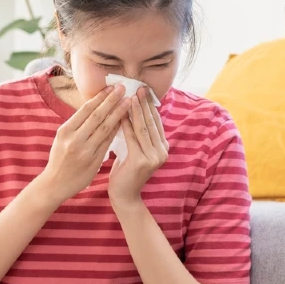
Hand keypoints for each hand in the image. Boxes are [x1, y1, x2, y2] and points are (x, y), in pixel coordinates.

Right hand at [42, 84, 128, 203]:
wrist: (54, 184)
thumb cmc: (59, 159)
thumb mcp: (62, 139)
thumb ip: (76, 125)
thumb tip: (95, 107)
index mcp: (65, 130)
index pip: (86, 110)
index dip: (100, 98)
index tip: (111, 87)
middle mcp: (74, 139)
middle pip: (97, 116)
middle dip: (111, 100)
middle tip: (123, 88)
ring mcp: (85, 151)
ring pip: (105, 128)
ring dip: (118, 113)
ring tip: (128, 102)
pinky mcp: (94, 161)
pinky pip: (108, 142)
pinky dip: (116, 130)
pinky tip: (125, 121)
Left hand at [108, 87, 168, 207]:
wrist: (124, 196)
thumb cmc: (126, 172)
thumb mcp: (135, 150)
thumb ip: (138, 134)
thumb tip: (133, 110)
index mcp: (163, 147)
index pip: (156, 121)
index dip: (150, 105)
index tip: (143, 90)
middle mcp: (162, 151)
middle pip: (151, 122)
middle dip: (144, 103)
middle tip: (138, 87)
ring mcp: (153, 157)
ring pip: (143, 128)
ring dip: (136, 110)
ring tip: (130, 95)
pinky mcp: (142, 161)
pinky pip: (132, 138)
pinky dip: (126, 124)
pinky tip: (121, 113)